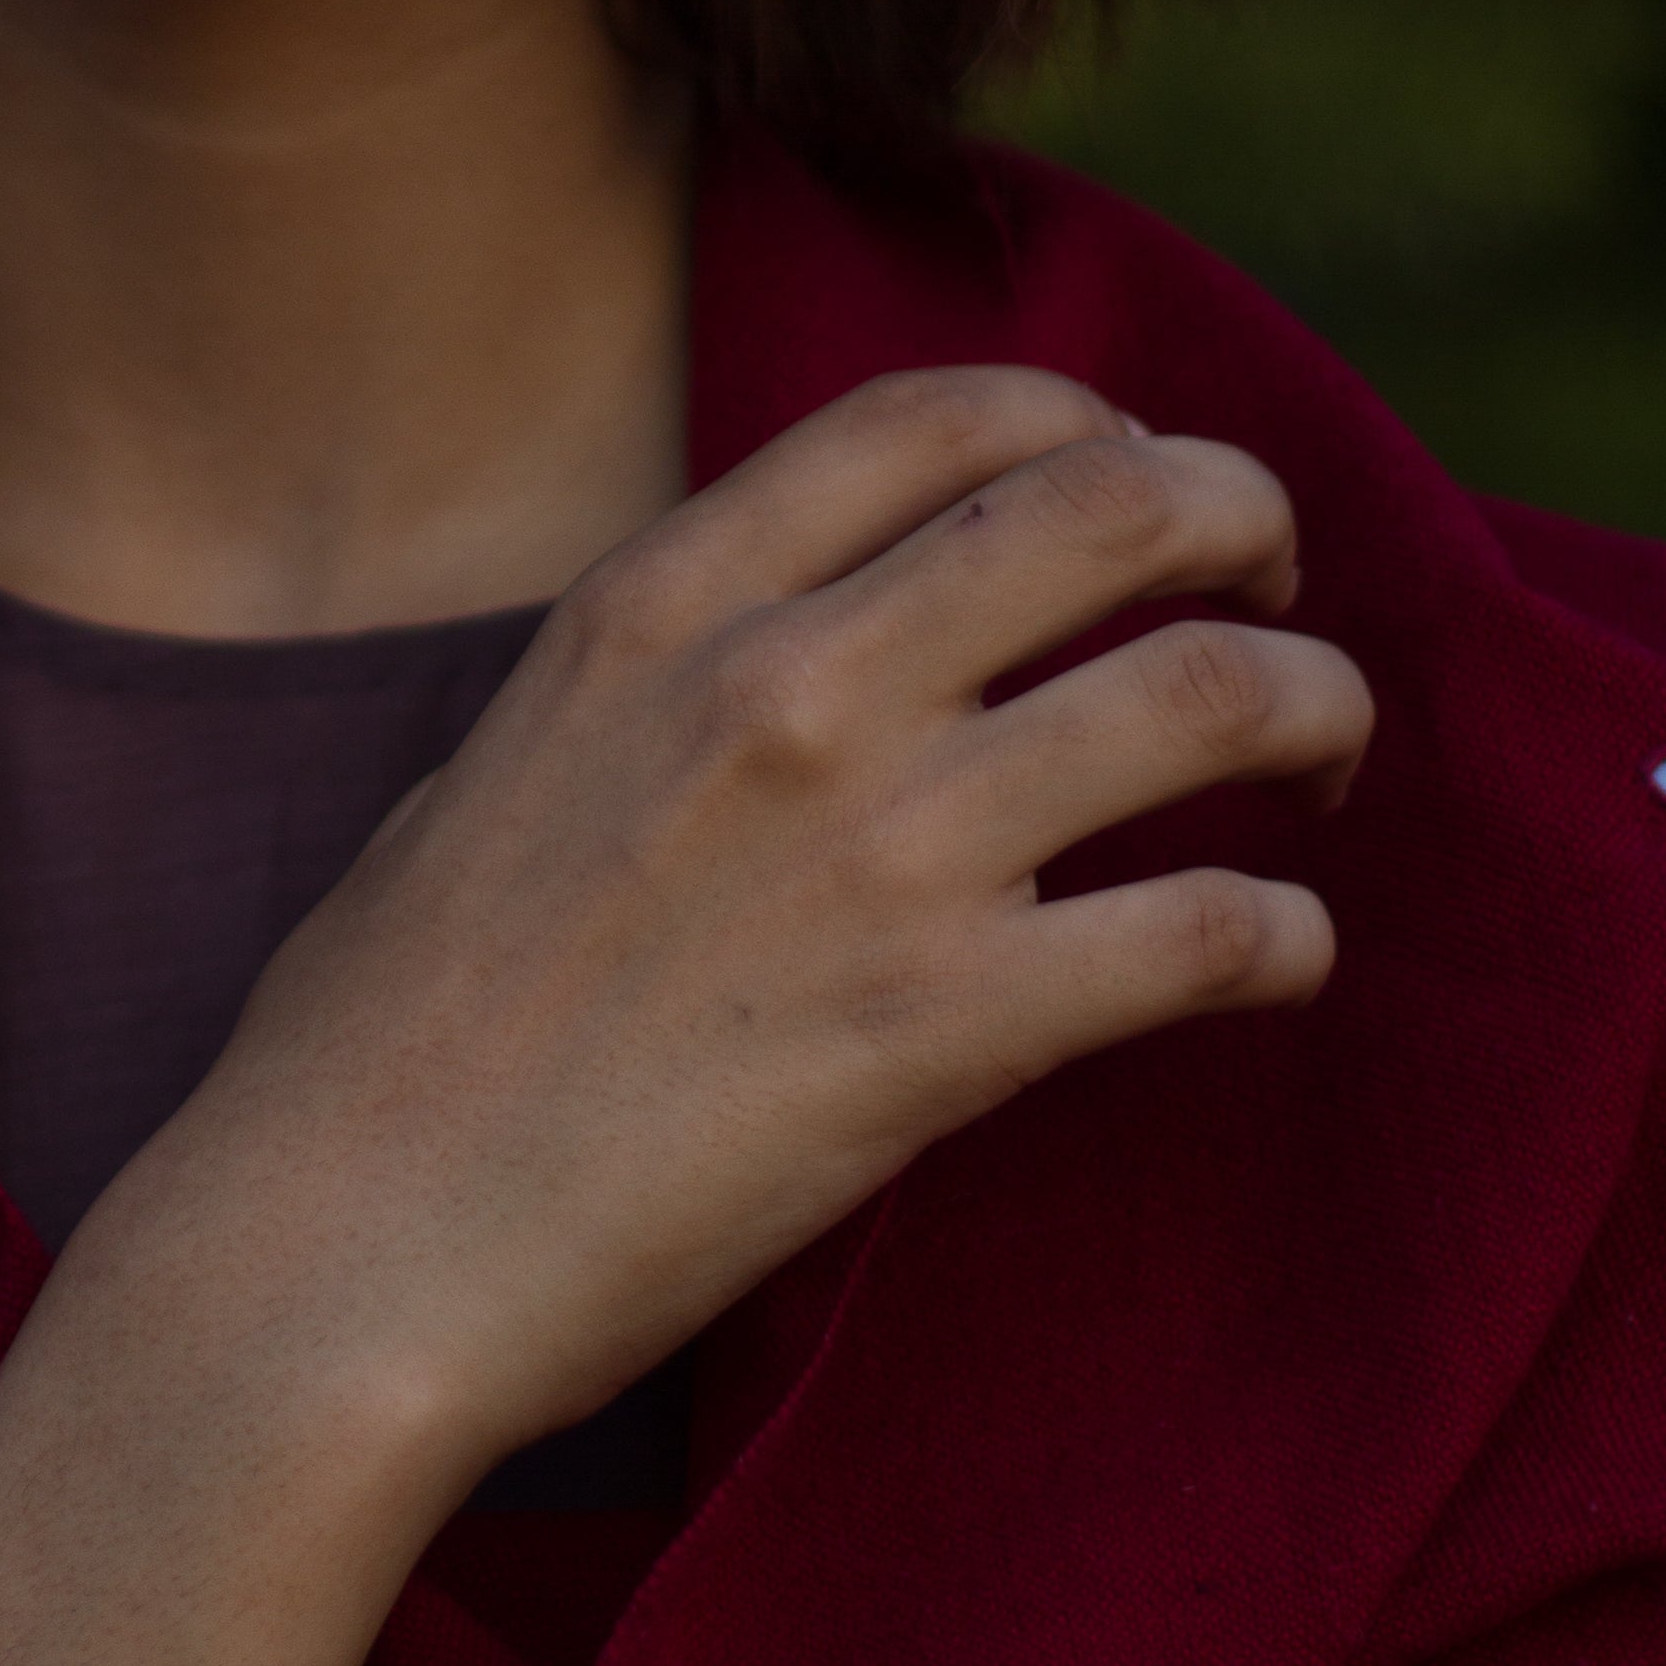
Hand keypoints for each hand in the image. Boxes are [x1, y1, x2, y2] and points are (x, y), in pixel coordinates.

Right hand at [134, 370, 1371, 1498]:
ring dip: (1319, 710)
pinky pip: (1216, 929)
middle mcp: (788, 684)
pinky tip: (1280, 958)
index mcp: (661, 606)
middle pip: (1123, 500)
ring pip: (1217, 691)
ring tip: (1327, 765)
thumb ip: (642, 690)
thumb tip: (748, 666)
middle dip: (1252, 520)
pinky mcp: (947, 1030)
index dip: (1087, 420)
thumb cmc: (376, 1042)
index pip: (940, 414)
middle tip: (1279, 595)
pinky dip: (1290, 934)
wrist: (338, 1251)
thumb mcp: (489, 770)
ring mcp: (879, 850)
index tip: (1133, 485)